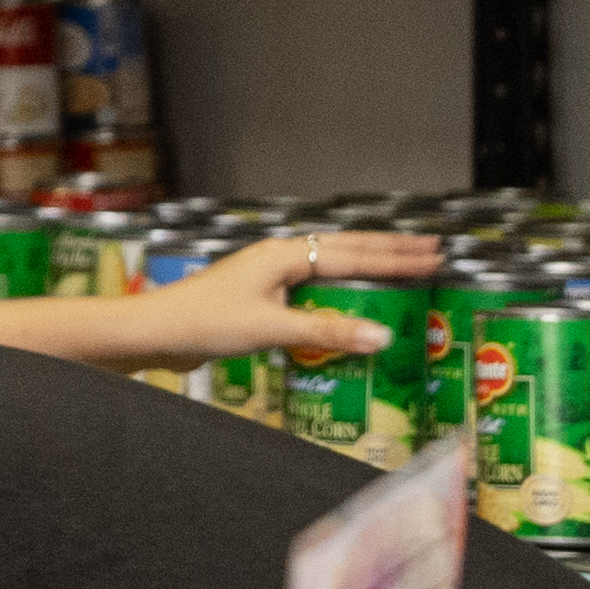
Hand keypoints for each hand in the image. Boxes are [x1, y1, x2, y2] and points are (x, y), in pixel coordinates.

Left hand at [114, 225, 441, 366]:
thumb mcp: (271, 328)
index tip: (434, 255)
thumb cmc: (203, 322)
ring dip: (365, 272)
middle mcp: (279, 259)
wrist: (155, 332)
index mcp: (284, 255)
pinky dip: (338, 298)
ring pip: (329, 269)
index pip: (354, 254)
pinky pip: (312, 292)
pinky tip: (349, 310)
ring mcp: (268, 277)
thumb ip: (326, 332)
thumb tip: (381, 337)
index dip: (397, 258)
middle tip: (431, 252)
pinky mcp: (259, 299)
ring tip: (400, 274)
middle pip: (345, 251)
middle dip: (389, 254)